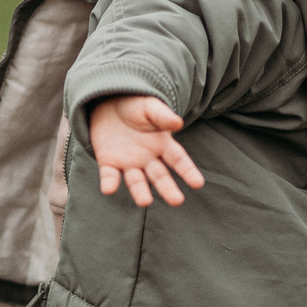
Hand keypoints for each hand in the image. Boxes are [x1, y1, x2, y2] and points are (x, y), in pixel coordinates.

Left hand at [88, 94, 204, 207]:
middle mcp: (148, 159)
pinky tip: (109, 189)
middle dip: (167, 189)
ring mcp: (128, 163)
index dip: (188, 171)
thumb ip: (162, 116)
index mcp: (162, 145)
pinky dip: (109, 182)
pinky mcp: (109, 163)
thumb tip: (178, 123)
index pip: (178, 160)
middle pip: (160, 177)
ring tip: (145, 202)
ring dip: (140, 192)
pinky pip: (109, 175)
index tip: (198, 183)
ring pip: (136, 181)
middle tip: (177, 201)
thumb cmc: (135, 106)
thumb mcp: (150, 107)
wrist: (109, 104)